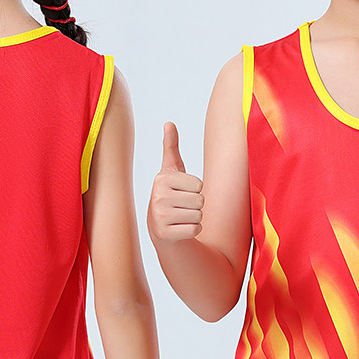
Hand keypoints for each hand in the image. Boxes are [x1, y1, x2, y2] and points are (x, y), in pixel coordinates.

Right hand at [147, 122, 204, 243]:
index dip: (196, 190)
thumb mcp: (171, 170)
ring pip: (199, 216)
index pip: (199, 185)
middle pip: (200, 201)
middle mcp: (158, 197)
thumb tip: (169, 123)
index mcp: (162, 179)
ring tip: (181, 217)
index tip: (182, 192)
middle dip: (196, 205)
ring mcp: (160, 217)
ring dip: (195, 218)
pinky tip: (180, 228)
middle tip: (182, 207)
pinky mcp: (165, 234)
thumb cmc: (170, 195)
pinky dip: (192, 230)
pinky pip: (195, 230)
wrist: (160, 228)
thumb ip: (171, 147)